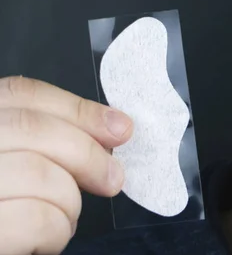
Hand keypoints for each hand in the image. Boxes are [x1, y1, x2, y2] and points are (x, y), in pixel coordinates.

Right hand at [0, 76, 132, 254]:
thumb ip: (52, 139)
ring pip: (40, 173)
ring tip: (63, 217)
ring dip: (69, 201)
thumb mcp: (19, 160)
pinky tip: (47, 238)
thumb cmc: (9, 206)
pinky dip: (57, 230)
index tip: (120, 127)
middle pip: (32, 127)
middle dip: (88, 153)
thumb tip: (113, 127)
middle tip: (113, 178)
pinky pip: (38, 219)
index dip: (79, 109)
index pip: (23, 94)